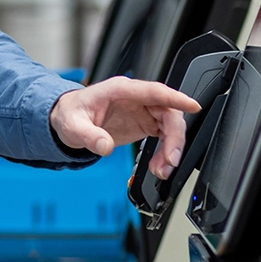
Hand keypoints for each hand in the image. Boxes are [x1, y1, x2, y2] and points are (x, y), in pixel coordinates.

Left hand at [49, 77, 201, 179]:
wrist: (67, 121)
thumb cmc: (70, 114)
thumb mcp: (72, 125)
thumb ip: (89, 136)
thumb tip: (105, 146)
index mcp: (120, 91)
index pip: (154, 91)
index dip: (176, 98)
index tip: (193, 106)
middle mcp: (136, 99)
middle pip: (168, 113)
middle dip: (174, 138)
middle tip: (170, 161)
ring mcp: (142, 111)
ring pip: (169, 127)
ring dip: (171, 149)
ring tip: (161, 170)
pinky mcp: (144, 124)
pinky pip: (163, 137)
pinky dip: (164, 153)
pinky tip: (157, 166)